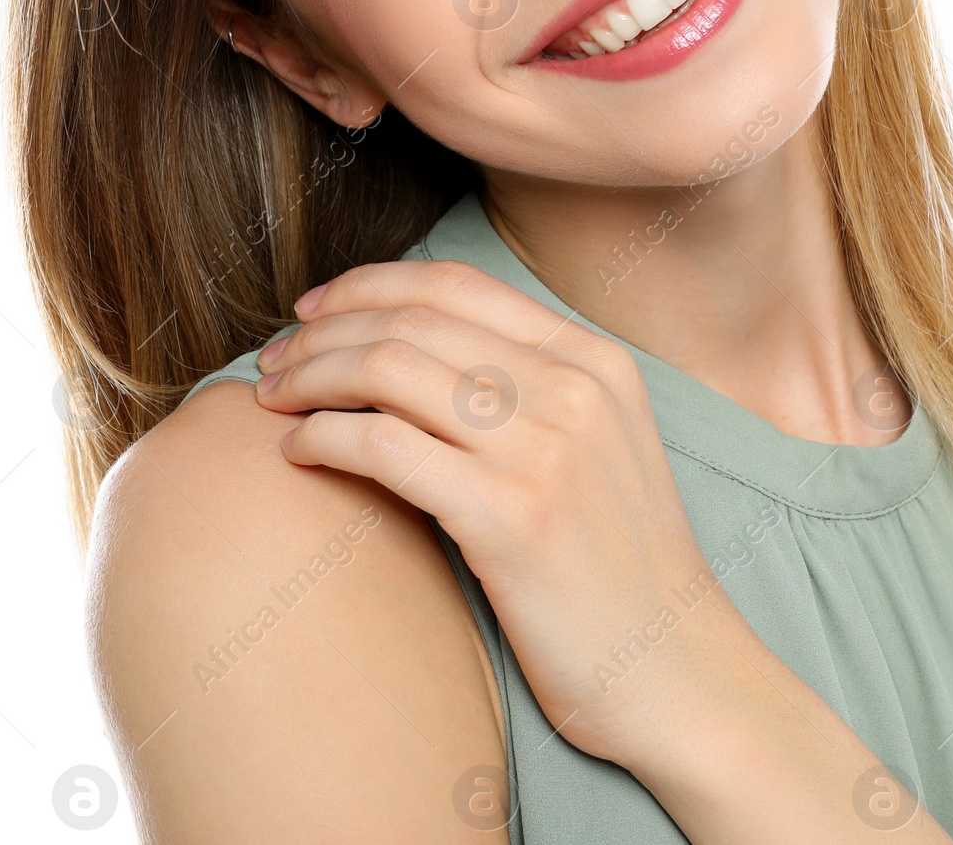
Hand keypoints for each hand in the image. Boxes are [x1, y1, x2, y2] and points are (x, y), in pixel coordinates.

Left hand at [251, 258, 737, 764]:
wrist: (678, 668)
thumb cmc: (621, 568)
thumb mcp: (600, 447)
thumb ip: (532, 390)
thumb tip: (413, 352)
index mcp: (596, 361)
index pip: (457, 285)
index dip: (368, 286)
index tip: (314, 314)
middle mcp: (576, 388)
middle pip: (413, 320)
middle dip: (323, 333)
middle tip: (275, 362)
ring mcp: (548, 449)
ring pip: (389, 369)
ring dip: (310, 378)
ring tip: (274, 400)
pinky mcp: (512, 518)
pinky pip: (385, 448)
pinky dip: (323, 439)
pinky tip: (298, 455)